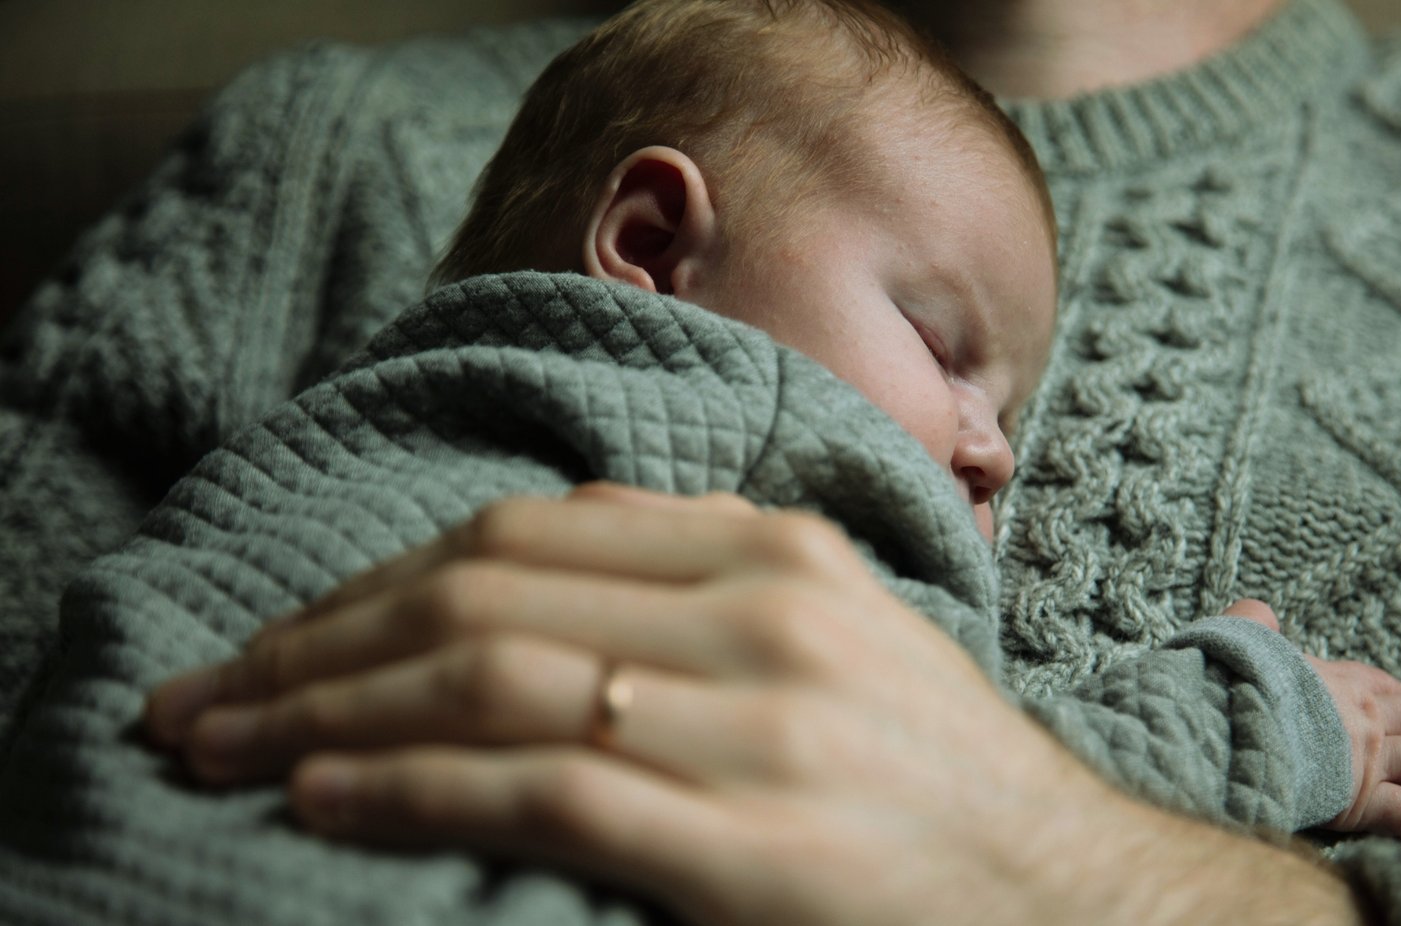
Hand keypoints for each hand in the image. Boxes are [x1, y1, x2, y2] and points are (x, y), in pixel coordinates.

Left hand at [143, 484, 1109, 924]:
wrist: (1065, 894)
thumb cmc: (929, 776)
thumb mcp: (829, 635)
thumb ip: (696, 588)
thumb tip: (517, 591)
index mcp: (774, 552)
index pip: (526, 534)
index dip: (376, 578)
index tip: (282, 631)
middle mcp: (761, 616)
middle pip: (483, 596)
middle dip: (314, 645)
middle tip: (202, 697)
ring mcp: (757, 727)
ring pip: (489, 682)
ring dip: (326, 712)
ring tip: (223, 747)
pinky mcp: (747, 846)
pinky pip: (541, 794)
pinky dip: (411, 790)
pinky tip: (324, 800)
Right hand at [1221, 599, 1400, 857]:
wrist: (1233, 728)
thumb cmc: (1233, 686)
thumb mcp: (1239, 640)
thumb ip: (1253, 623)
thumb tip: (1258, 611)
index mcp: (1333, 679)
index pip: (1376, 682)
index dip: (1391, 693)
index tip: (1398, 700)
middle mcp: (1362, 715)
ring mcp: (1368, 757)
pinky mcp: (1362, 798)